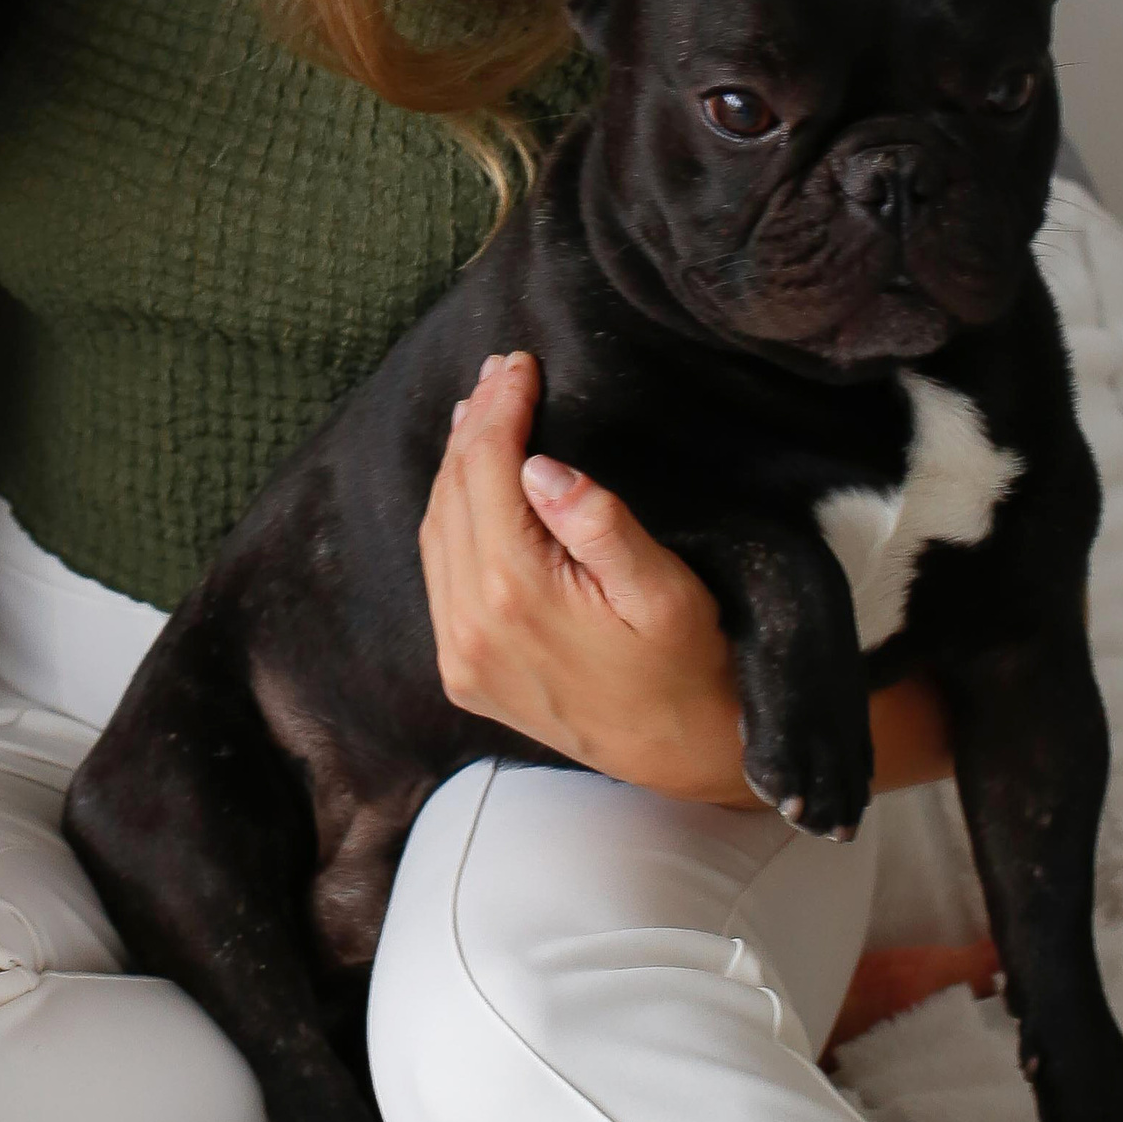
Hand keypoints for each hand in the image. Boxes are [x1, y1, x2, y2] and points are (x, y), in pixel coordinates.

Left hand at [419, 350, 756, 804]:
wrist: (680, 757)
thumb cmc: (686, 667)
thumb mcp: (664, 591)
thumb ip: (600, 523)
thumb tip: (538, 465)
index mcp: (515, 593)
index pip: (487, 471)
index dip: (500, 410)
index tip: (518, 364)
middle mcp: (469, 623)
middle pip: (452, 494)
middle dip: (474, 426)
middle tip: (499, 373)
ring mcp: (457, 651)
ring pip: (436, 531)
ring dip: (455, 467)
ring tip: (480, 412)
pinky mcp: (460, 671)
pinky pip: (438, 574)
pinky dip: (449, 518)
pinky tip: (469, 487)